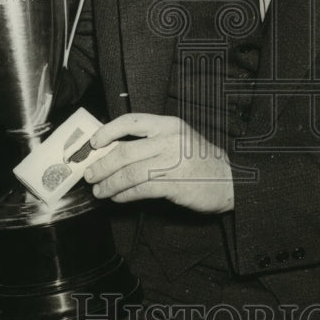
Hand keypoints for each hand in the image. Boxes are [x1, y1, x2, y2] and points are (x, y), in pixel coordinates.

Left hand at [85, 113, 233, 212]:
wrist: (230, 179)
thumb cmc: (200, 161)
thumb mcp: (178, 140)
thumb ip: (150, 142)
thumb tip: (113, 152)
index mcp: (168, 124)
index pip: (130, 121)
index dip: (107, 131)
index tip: (93, 143)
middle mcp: (169, 139)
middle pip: (124, 152)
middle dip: (101, 165)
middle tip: (89, 175)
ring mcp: (172, 161)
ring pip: (129, 173)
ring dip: (109, 184)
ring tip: (99, 191)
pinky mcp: (174, 183)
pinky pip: (140, 189)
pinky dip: (124, 195)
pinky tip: (117, 198)